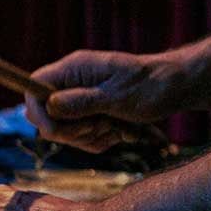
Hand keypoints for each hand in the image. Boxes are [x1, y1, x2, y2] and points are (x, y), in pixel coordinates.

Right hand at [25, 49, 185, 152]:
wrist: (175, 88)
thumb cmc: (150, 86)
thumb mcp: (117, 96)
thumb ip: (82, 102)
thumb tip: (50, 105)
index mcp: (75, 69)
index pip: (35, 86)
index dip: (37, 110)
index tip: (53, 130)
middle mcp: (73, 83)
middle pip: (47, 116)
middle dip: (72, 130)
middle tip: (100, 125)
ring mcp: (81, 100)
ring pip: (66, 132)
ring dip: (91, 137)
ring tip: (117, 127)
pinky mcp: (91, 115)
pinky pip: (82, 139)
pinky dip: (101, 141)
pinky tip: (121, 132)